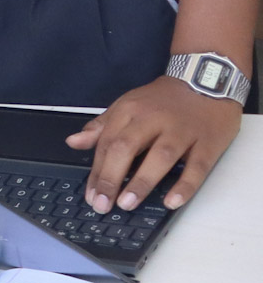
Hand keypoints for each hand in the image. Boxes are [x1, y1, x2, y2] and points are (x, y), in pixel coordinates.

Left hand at [69, 75, 241, 212]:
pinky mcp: (208, 142)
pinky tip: (171, 201)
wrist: (207, 78)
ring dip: (142, 181)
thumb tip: (73, 142)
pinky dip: (185, 185)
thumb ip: (101, 126)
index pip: (107, 143)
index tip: (90, 195)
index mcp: (130, 110)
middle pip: (127, 148)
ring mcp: (182, 131)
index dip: (97, 171)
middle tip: (102, 204)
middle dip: (111, 177)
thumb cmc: (163, 99)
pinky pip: (197, 166)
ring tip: (127, 203)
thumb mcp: (128, 105)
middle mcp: (154, 119)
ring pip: (161, 157)